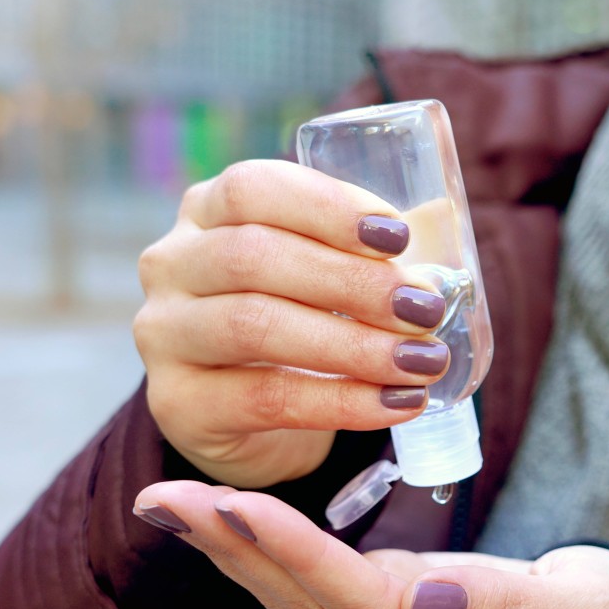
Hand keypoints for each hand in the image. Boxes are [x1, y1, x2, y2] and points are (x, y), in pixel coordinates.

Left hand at [133, 481, 608, 608]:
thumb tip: (423, 599)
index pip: (360, 603)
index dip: (295, 552)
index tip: (234, 504)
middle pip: (308, 605)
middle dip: (235, 547)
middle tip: (164, 496)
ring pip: (300, 602)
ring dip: (236, 551)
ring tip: (174, 504)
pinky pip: (315, 596)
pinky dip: (267, 558)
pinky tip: (230, 528)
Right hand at [134, 160, 451, 488]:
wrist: (252, 419)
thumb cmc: (300, 323)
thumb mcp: (325, 274)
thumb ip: (371, 251)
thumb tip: (443, 239)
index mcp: (207, 210)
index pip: (254, 189)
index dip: (327, 207)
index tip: (398, 236)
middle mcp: (172, 263)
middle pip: (254, 257)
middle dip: (352, 283)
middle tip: (425, 310)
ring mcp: (165, 335)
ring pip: (255, 327)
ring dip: (353, 345)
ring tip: (421, 362)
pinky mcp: (178, 404)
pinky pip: (264, 399)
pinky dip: (340, 402)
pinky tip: (396, 404)